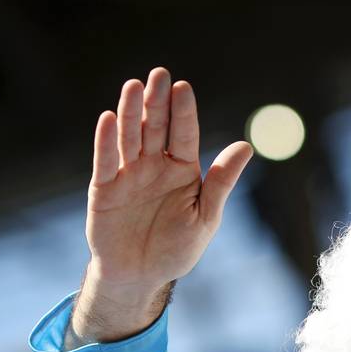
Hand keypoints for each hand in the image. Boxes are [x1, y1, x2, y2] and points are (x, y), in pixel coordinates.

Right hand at [68, 68, 252, 345]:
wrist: (140, 276)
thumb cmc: (177, 248)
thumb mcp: (206, 216)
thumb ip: (221, 182)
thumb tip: (247, 146)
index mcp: (183, 169)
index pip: (184, 134)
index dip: (183, 111)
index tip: (183, 87)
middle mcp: (154, 165)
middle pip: (155, 127)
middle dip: (156, 102)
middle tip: (158, 75)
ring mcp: (128, 174)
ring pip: (129, 137)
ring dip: (130, 113)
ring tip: (133, 87)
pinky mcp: (104, 187)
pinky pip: (106, 161)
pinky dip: (106, 141)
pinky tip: (108, 118)